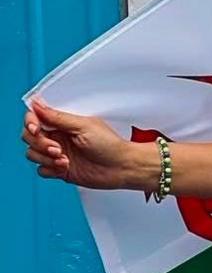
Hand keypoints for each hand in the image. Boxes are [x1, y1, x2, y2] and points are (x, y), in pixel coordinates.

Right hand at [21, 99, 139, 189]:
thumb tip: (36, 103)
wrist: (122, 167)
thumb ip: (57, 117)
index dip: (30, 122)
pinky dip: (50, 169)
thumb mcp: (83, 126)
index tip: (36, 128)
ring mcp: (57, 153)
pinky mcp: (59, 169)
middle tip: (57, 148)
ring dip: (45, 157)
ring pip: (32, 153)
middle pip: (29, 137)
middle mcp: (58, 137)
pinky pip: (41, 169)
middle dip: (39, 143)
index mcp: (63, 123)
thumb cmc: (110, 145)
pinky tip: (65, 167)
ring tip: (64, 159)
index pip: (34, 118)